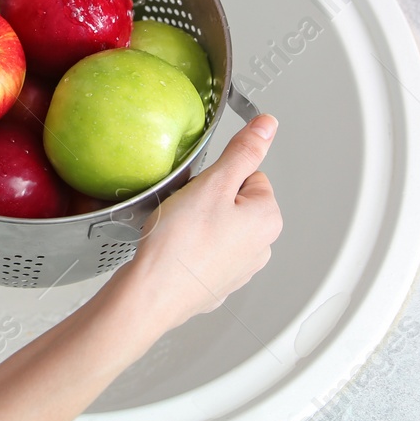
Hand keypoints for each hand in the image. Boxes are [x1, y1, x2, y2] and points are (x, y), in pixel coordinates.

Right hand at [111, 115, 282, 333]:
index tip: (200, 190)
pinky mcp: (217, 284)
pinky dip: (190, 248)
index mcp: (267, 219)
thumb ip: (243, 151)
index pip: (249, 175)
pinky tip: (175, 251)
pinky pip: (204, 252)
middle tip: (186, 211)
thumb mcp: (213, 184)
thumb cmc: (180, 245)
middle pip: (234, 201)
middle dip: (209, 200)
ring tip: (177, 232)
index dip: (218, 177)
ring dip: (199, 224)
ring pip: (218, 227)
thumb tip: (267, 126)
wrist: (152, 294)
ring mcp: (240, 269)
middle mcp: (261, 247)